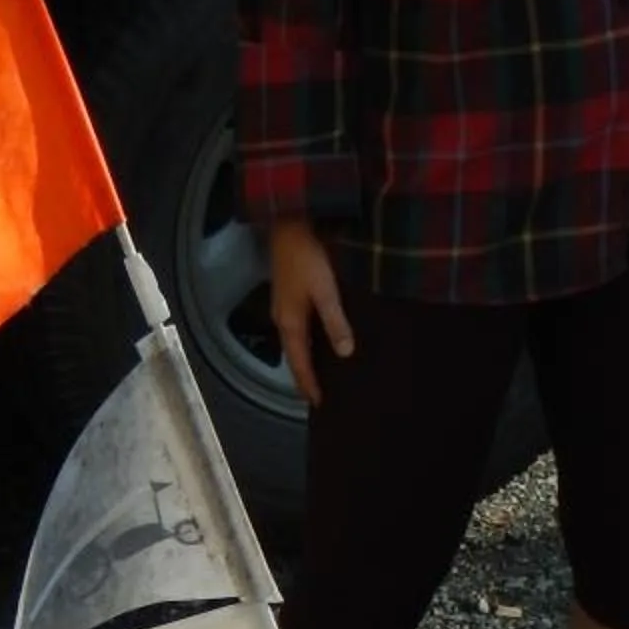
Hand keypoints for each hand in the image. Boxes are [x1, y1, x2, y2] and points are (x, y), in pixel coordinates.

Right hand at [266, 217, 352, 406]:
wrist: (290, 224)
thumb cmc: (308, 257)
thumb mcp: (325, 291)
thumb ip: (335, 321)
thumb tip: (344, 353)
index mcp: (290, 322)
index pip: (299, 363)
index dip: (309, 384)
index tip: (319, 404)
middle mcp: (283, 318)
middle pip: (294, 355)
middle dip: (306, 376)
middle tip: (320, 395)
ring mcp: (284, 305)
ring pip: (296, 342)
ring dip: (306, 359)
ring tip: (322, 374)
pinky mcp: (290, 294)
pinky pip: (298, 328)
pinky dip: (307, 342)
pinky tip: (320, 340)